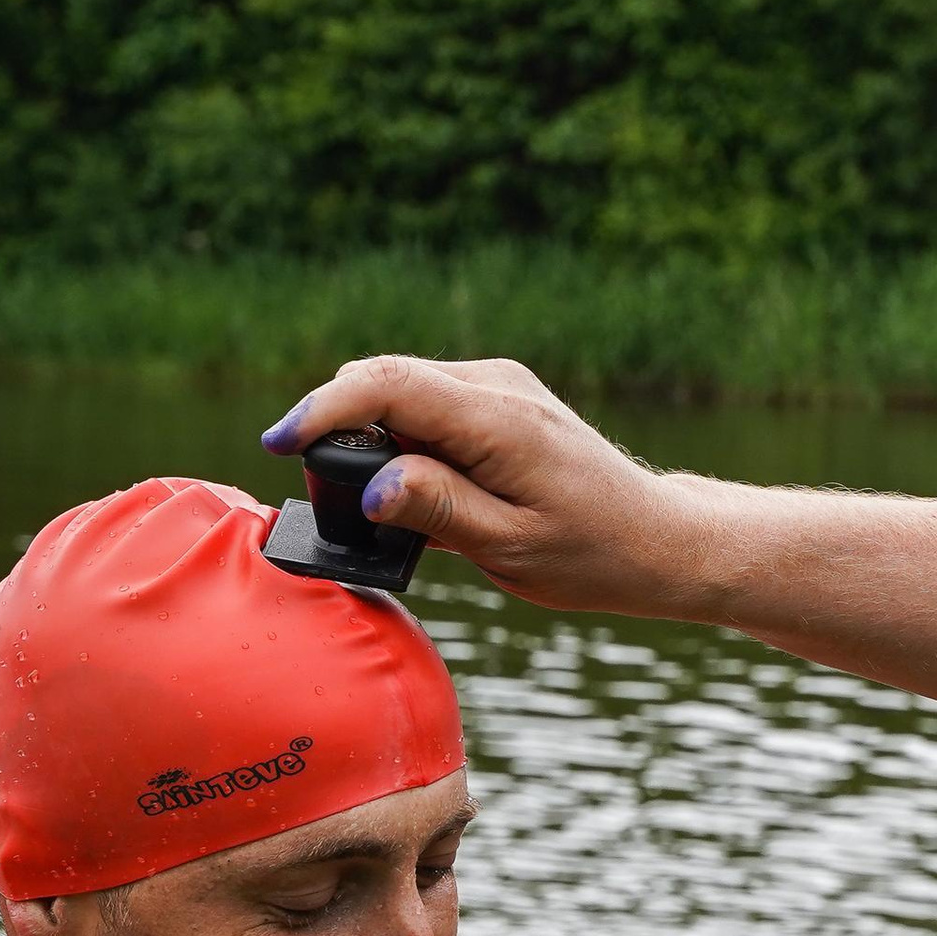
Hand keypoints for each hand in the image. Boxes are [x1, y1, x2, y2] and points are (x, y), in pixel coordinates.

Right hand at [263, 356, 714, 617]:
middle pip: (384, 381)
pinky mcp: (497, 399)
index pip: (388, 387)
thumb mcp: (513, 550)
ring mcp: (498, 387)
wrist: (658, 539)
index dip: (323, 410)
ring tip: (375, 507)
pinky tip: (411, 491)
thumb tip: (373, 486)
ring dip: (369, 437)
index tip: (278, 443)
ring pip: (400, 391)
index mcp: (500, 422)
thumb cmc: (594, 554)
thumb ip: (440, 510)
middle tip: (326, 497)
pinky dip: (401, 440)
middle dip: (337, 428)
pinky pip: (426, 406)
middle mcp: (497, 387)